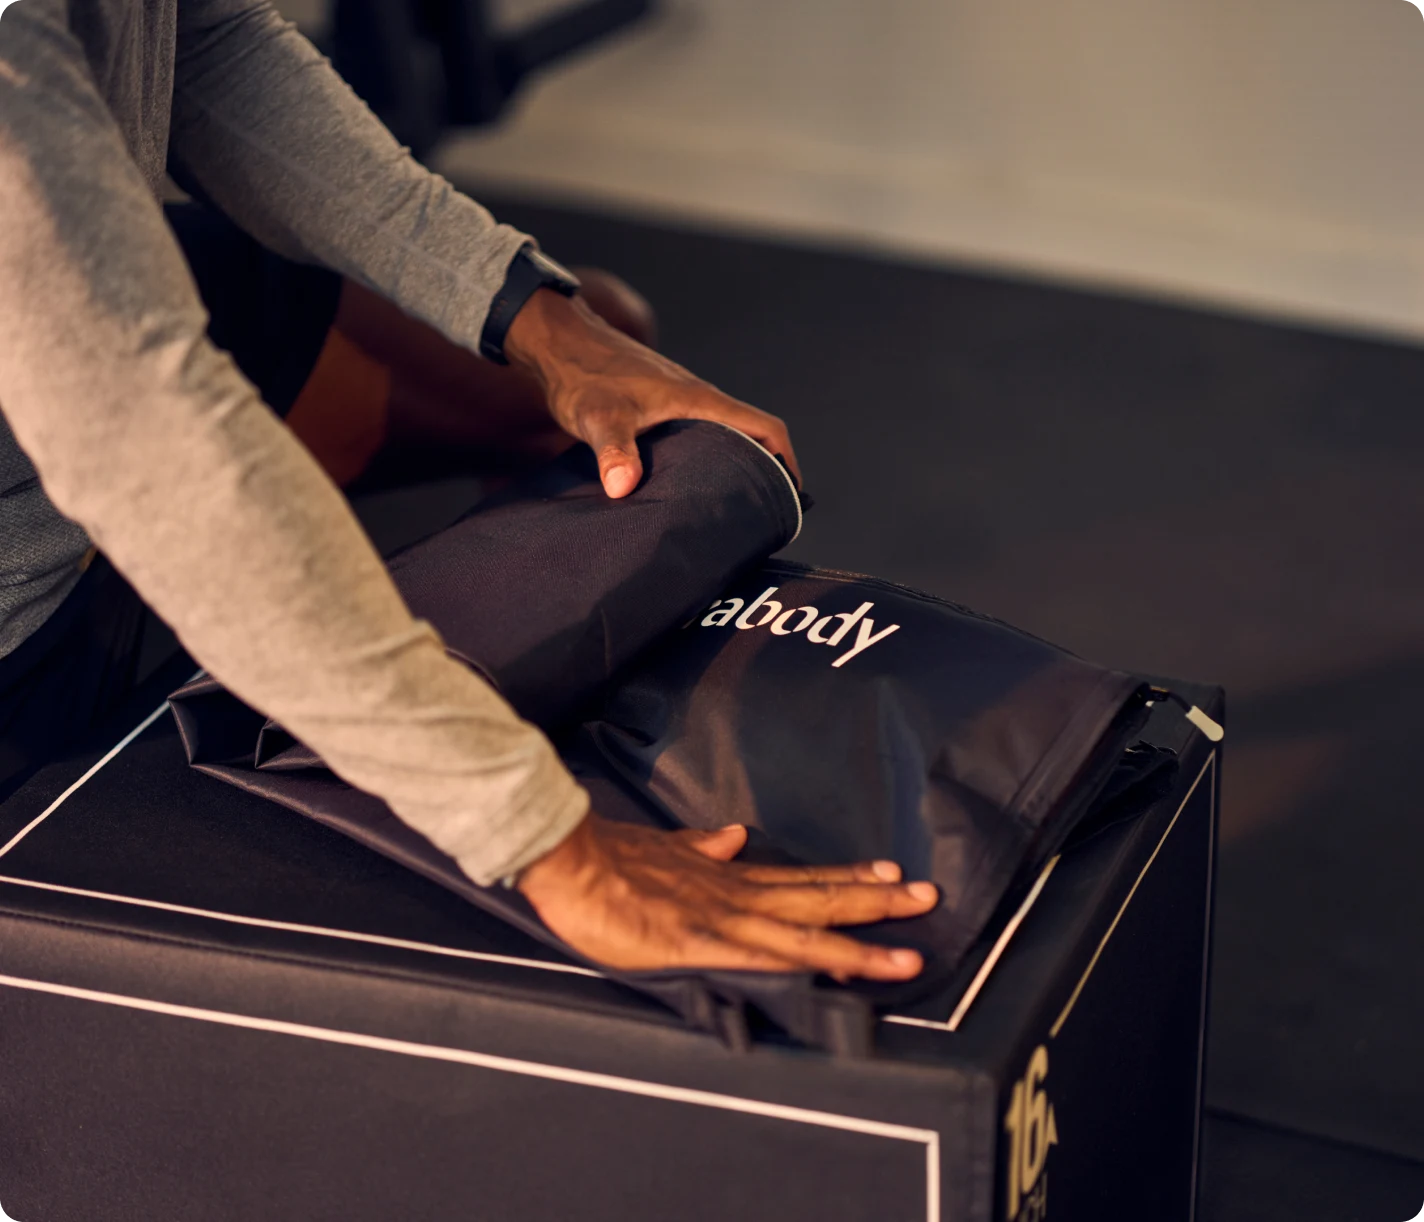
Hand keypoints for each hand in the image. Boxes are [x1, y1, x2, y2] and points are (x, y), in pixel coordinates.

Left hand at [505, 288, 801, 498]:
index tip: (790, 495)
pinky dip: (706, 462)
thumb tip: (624, 487)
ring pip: (725, 439)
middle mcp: (698, 402)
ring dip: (735, 469)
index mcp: (699, 401)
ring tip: (729, 510)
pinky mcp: (661, 411)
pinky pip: (699, 438)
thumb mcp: (600, 417)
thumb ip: (615, 451)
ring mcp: (680, 405)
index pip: (764, 428)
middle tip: (760, 516)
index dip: (786, 462)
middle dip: (764, 474)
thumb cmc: (584, 374)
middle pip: (752, 439)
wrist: (560, 344)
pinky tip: (687, 489)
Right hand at [516, 813, 936, 979]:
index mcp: (728, 875)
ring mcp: (725, 916)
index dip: (848, 879)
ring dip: (860, 942)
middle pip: (820, 897)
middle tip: (928, 897)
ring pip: (807, 931)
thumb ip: (701, 848)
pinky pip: (764, 956)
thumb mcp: (665, 847)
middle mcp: (739, 892)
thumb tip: (732, 838)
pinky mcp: (701, 941)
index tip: (891, 873)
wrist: (572, 860)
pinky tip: (836, 974)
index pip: (802, 878)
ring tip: (908, 952)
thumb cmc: (611, 859)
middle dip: (877, 900)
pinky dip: (804, 965)